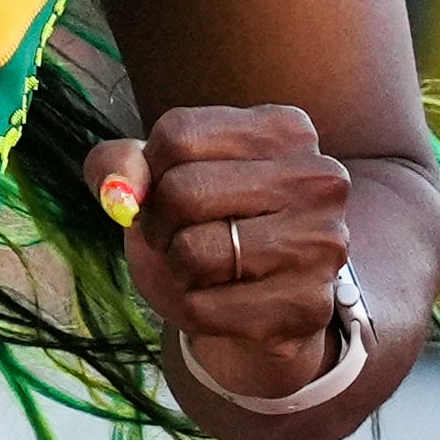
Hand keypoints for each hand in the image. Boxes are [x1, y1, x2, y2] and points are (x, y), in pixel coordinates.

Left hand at [89, 104, 363, 417]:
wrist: (252, 309)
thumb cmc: (202, 227)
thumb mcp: (154, 179)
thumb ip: (118, 164)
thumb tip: (122, 191)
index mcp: (286, 129)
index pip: (177, 134)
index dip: (151, 173)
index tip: (173, 192)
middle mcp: (317, 178)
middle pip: (183, 191)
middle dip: (159, 223)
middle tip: (182, 237)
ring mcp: (321, 242)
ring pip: (194, 252)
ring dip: (176, 268)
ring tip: (205, 268)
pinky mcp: (307, 305)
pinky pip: (205, 307)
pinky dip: (193, 309)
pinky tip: (224, 301)